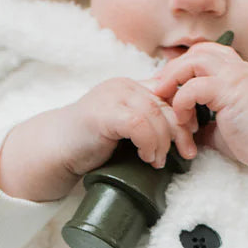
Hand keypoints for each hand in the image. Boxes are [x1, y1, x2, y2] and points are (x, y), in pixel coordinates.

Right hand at [62, 77, 198, 174]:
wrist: (54, 150)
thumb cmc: (92, 143)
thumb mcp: (126, 126)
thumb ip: (147, 121)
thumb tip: (185, 129)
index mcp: (131, 86)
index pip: (169, 93)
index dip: (185, 114)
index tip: (193, 134)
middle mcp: (123, 86)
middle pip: (166, 105)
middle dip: (181, 131)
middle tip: (187, 153)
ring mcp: (112, 97)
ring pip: (155, 116)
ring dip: (162, 143)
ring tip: (158, 161)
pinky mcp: (103, 114)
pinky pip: (139, 125)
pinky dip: (148, 143)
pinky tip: (146, 157)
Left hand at [148, 43, 247, 174]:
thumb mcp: (225, 125)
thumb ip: (206, 118)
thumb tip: (184, 125)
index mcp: (240, 72)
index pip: (208, 52)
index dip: (185, 65)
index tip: (170, 85)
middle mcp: (239, 68)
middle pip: (198, 51)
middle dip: (174, 68)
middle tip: (159, 89)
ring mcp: (236, 76)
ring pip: (194, 61)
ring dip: (173, 78)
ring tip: (164, 98)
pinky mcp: (230, 91)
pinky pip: (194, 86)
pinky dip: (181, 100)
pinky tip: (182, 118)